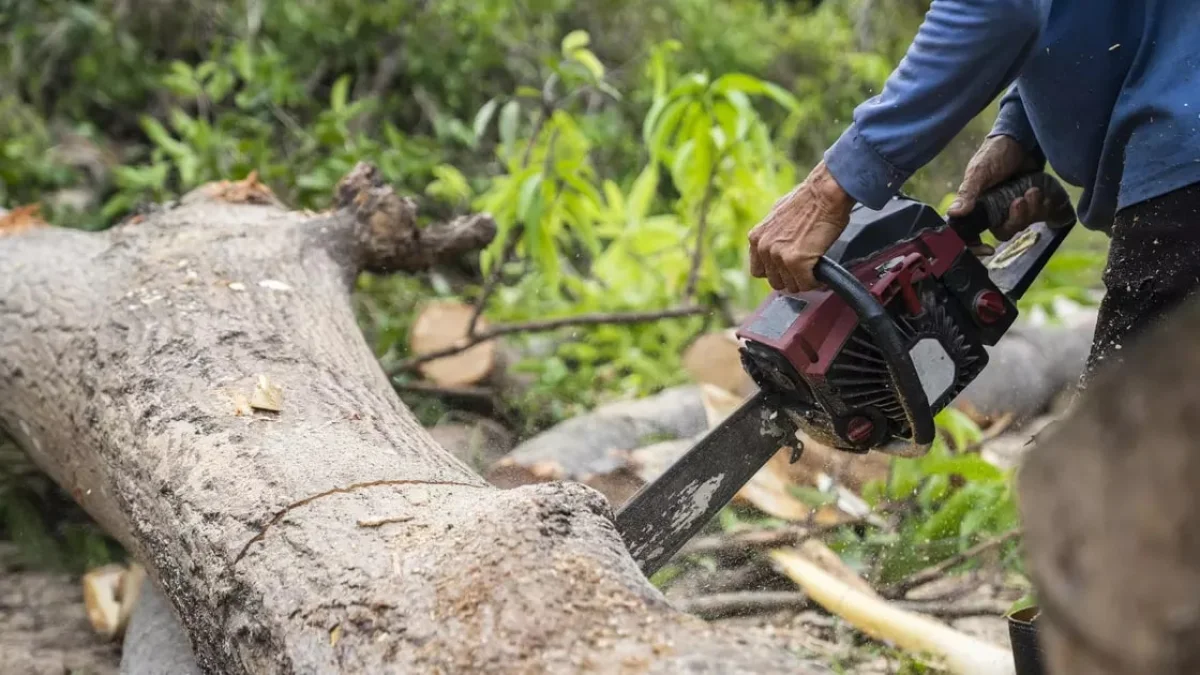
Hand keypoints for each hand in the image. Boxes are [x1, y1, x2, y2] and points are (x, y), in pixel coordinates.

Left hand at [748, 161, 854, 292]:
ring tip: (814, 268)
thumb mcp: (778, 215)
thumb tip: (776, 243)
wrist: (824, 193)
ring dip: (804, 279)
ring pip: (791, 285)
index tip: (787, 268)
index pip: (758, 272)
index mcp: (756, 237)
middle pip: (775, 281)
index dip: (776, 272)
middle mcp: (763, 247)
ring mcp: (778, 256)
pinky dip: (815, 281)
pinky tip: (821, 271)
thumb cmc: (808, 200)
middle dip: (791, 277)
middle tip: (805, 269)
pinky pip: (806, 284)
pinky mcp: (795, 262)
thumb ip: (772, 234)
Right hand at [947, 135, 1049, 255]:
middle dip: (1015, 219)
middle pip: (1003, 232)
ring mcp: (1013, 208)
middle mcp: (994, 211)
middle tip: (1019, 201)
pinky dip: (1042, 206)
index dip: (976, 247)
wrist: (1022, 140)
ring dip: (1031, 210)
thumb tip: (954, 213)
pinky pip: (1038, 216)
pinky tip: (1040, 191)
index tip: (987, 250)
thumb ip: (968, 192)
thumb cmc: (995, 153)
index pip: (972, 234)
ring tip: (1032, 190)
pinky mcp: (1031, 204)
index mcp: (976, 207)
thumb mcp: (979, 171)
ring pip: (1022, 224)